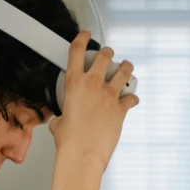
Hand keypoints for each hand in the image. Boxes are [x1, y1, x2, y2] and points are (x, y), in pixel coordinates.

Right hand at [48, 31, 138, 171]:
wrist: (83, 154)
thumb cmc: (70, 141)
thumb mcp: (58, 123)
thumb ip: (61, 116)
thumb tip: (61, 120)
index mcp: (74, 84)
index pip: (77, 51)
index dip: (82, 38)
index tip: (86, 35)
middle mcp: (93, 85)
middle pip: (105, 56)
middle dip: (107, 53)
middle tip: (107, 54)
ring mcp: (109, 95)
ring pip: (123, 71)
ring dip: (126, 67)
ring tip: (126, 66)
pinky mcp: (121, 108)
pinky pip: (131, 98)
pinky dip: (131, 98)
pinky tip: (131, 99)